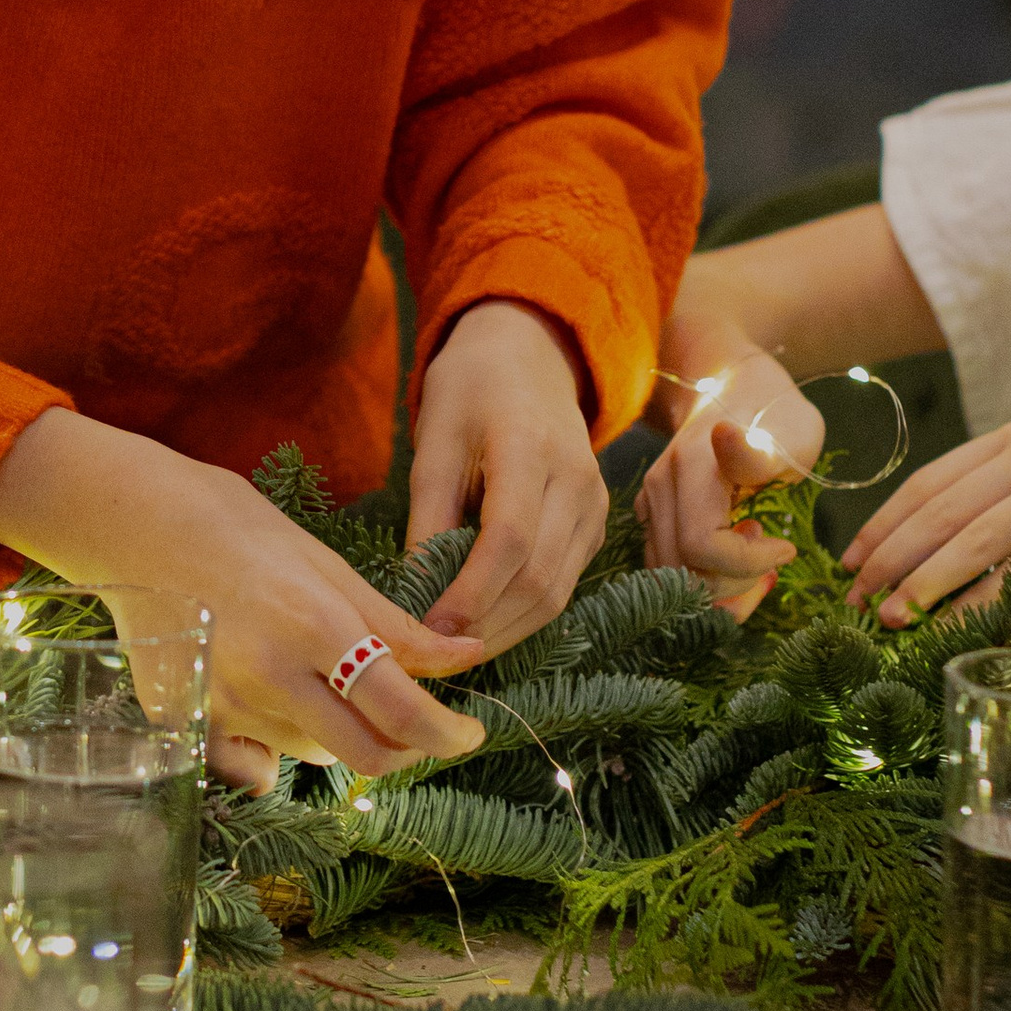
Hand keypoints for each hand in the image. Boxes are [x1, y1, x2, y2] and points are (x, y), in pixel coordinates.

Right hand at [0, 407, 490, 789]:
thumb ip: (394, 625)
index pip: (401, 710)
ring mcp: (225, 707)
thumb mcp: (324, 565)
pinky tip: (269, 703)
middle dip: (405, 746)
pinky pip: (254, 766)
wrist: (134, 522)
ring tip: (316, 675)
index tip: (468, 732)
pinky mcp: (188, 724)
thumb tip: (464, 657)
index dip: (448, 733)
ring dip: (337, 732)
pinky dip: (275, 749)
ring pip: (313, 753)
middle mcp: (270, 677)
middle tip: (412, 719)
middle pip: (365, 754)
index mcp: (314, 625)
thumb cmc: (235, 526)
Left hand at [407, 301, 607, 656]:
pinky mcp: (596, 523)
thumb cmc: (469, 390)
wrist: (529, 355)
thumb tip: (414, 596)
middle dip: (486, 626)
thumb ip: (427, 517)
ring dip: (506, 629)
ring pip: (557, 592)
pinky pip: (565, 582)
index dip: (470, 595)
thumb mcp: (434, 440)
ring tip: (455, 649)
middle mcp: (576, 479)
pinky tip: (486, 621)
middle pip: (539, 579)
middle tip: (434, 655)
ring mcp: (594, 503)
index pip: (509, 541)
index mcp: (529, 447)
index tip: (429, 630)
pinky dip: (525, 611)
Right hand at [637, 340, 824, 620]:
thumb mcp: (791, 432)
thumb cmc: (779, 417)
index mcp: (693, 466)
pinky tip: (733, 557)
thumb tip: (724, 436)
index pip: (702, 546)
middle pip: (683, 569)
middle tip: (770, 555)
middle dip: (733, 581)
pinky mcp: (652, 511)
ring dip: (717, 583)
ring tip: (753, 558)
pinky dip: (701, 575)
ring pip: (670, 573)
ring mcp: (651, 499)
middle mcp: (661, 485)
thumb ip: (757, 451)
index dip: (747, 563)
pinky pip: (667, 562)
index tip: (787, 547)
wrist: (739, 390)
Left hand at [844, 421, 1010, 625]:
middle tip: (856, 600)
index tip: (850, 562)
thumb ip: (995, 503)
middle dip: (890, 560)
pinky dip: (982, 600)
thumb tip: (925, 561)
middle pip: (936, 512)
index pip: (925, 484)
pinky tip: (952, 626)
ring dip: (924, 584)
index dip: (882, 525)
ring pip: (970, 539)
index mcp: (1006, 441)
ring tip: (891, 617)